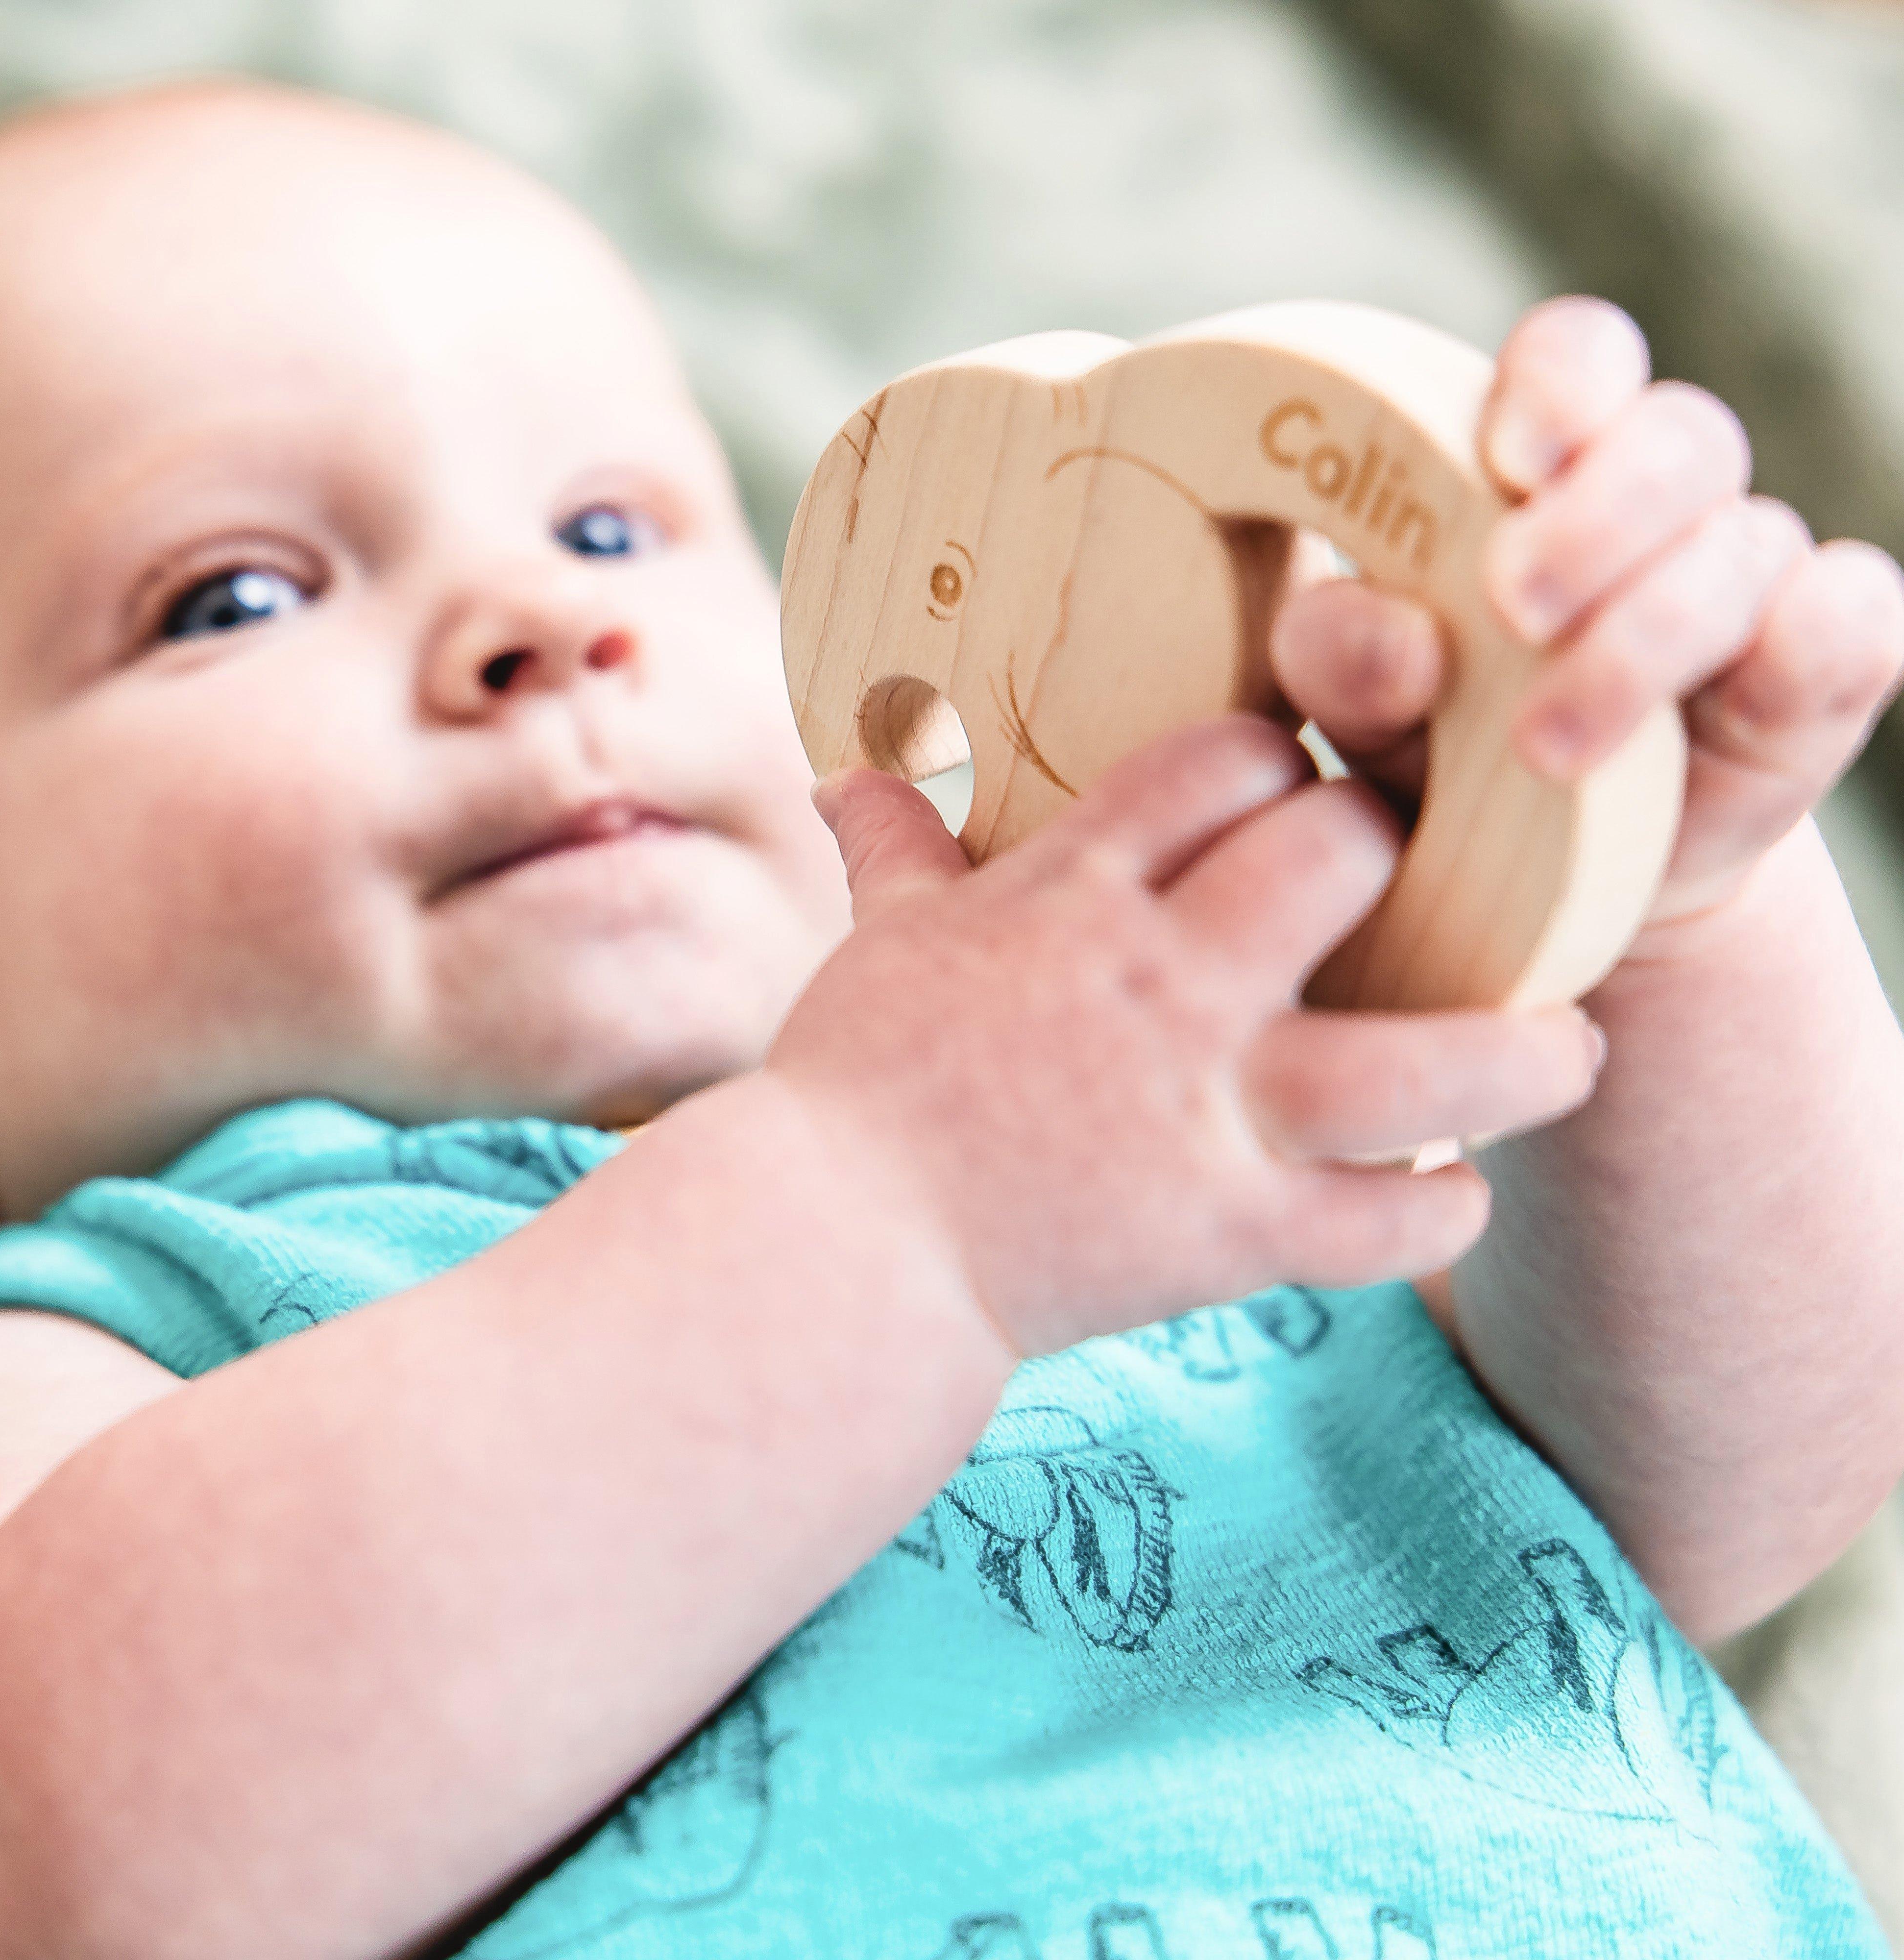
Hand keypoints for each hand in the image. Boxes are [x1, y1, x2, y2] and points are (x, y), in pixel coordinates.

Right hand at [767, 718, 1601, 1357]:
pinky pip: (1386, 1225)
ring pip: (1428, 1065)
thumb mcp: (877, 947)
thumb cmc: (853, 1090)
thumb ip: (897, 851)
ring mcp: (1206, 1113)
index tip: (1292, 781)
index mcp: (1075, 895)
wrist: (838, 1257)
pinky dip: (1439, 1210)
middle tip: (1416, 883)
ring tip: (1563, 1047)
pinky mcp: (1228, 1237)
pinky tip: (1452, 1192)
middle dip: (1394, 849)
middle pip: (1344, 857)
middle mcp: (1163, 985)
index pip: (1224, 760)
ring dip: (1520, 1054)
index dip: (1281, 753)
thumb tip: (848, 772)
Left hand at [1269, 296, 1903, 934]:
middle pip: (1678, 438)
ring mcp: (1750, 577)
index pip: (1577, 359)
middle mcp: (1660, 503)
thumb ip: (1345, 659)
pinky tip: (1739, 697)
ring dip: (1645, 640)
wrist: (1539, 881)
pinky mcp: (1821, 667)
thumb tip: (1394, 641)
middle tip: (1515, 607)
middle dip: (1597, 519)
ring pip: (1748, 544)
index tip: (1513, 456)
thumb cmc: (1443, 754)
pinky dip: (1810, 644)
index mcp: (1542, 469)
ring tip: (1543, 750)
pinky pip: (1854, 617)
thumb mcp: (1367, 706)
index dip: (1561, 383)